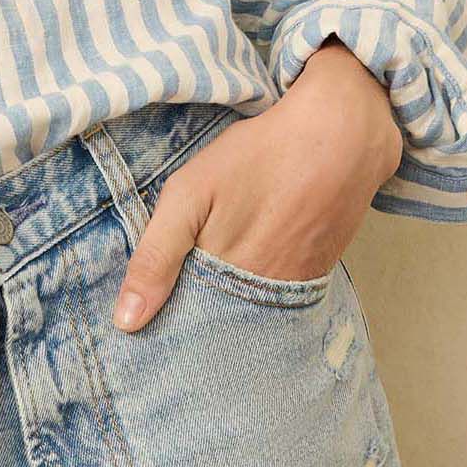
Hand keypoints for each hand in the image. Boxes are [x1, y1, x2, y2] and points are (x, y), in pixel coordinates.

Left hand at [112, 45, 403, 332]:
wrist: (339, 137)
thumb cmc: (258, 158)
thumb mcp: (190, 193)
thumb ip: (156, 256)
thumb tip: (126, 322)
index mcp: (228, 286)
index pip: (187, 328)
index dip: (165, 322)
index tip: (145, 323)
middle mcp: (266, 301)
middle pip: (219, 323)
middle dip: (195, 316)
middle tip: (175, 299)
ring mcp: (296, 289)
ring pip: (249, 312)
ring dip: (228, 304)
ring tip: (209, 280)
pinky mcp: (317, 274)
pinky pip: (279, 296)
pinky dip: (259, 287)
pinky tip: (248, 262)